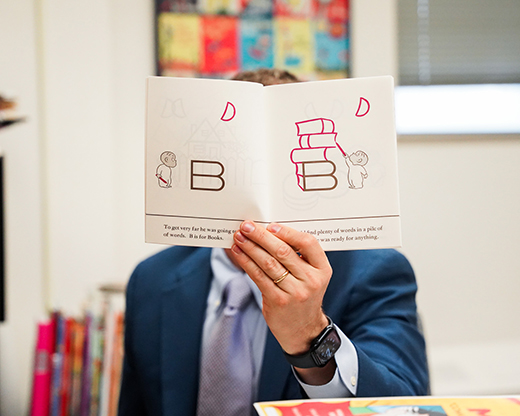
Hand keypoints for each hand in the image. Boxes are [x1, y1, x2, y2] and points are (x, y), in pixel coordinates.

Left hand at [228, 221, 331, 356]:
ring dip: (250, 247)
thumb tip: (269, 232)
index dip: (288, 232)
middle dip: (261, 236)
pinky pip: (259, 276)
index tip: (270, 226)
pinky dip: (246, 262)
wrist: (303, 329)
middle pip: (283, 251)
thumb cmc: (303, 296)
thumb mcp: (311, 276)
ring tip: (239, 237)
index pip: (308, 243)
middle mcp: (311, 280)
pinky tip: (239, 253)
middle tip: (247, 226)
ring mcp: (295, 292)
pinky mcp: (278, 301)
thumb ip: (299, 257)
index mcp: (322, 269)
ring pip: (268, 263)